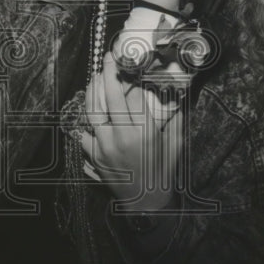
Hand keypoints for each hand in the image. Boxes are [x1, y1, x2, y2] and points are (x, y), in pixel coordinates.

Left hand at [82, 53, 183, 210]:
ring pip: (91, 112)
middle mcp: (121, 137)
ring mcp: (104, 148)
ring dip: (92, 92)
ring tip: (96, 79)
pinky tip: (91, 110)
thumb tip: (179, 93)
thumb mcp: (175, 143)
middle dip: (105, 75)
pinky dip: (86, 120)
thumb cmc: (163, 172)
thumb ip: (177, 117)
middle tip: (106, 61)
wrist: (145, 203)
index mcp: (143, 132)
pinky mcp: (94, 157)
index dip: (122, 76)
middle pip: (106, 98)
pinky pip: (84, 133)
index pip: (128, 96)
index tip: (118, 60)